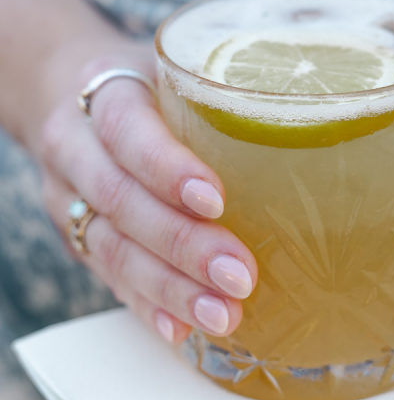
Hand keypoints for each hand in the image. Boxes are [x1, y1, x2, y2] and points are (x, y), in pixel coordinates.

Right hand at [38, 41, 257, 343]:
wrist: (71, 102)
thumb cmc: (150, 88)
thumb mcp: (177, 69)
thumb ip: (224, 90)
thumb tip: (319, 116)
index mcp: (104, 94)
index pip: (128, 130)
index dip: (166, 168)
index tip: (216, 201)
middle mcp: (76, 149)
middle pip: (121, 201)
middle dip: (182, 245)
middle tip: (240, 276)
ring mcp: (68, 200)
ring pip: (113, 250)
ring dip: (170, 288)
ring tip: (222, 315)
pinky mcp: (78, 241)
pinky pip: (110, 280)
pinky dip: (148, 307)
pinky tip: (181, 330)